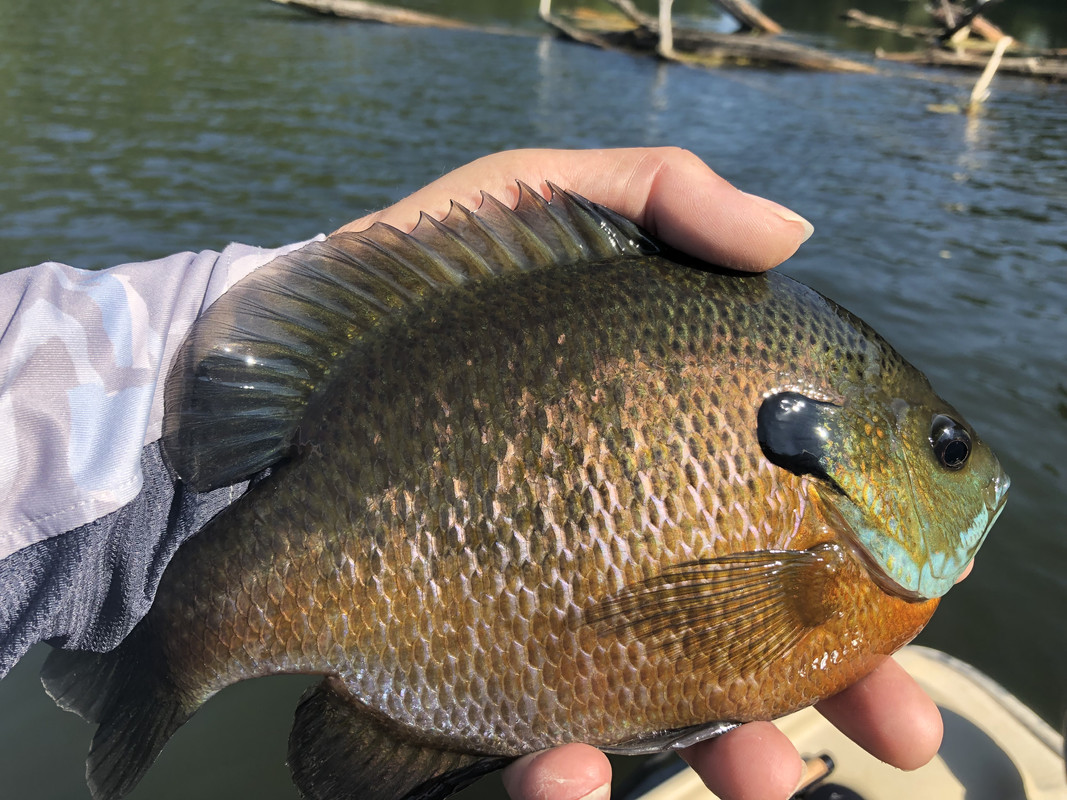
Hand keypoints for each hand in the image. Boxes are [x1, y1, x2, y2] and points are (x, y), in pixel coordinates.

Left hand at [341, 148, 938, 799]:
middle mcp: (612, 558)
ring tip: (760, 774)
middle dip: (824, 708)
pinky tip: (566, 766)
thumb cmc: (422, 276)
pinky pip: (503, 759)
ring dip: (723, 762)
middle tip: (895, 735)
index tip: (915, 643)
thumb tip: (794, 235)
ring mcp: (532, 625)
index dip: (862, 607)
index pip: (785, 547)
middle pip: (742, 660)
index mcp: (661, 465)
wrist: (276, 354)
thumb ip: (661, 201)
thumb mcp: (541, 200)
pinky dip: (552, 785)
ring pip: (647, 729)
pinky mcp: (447, 670)